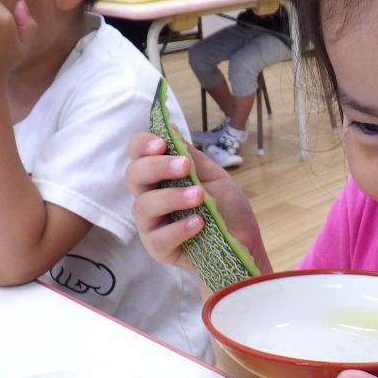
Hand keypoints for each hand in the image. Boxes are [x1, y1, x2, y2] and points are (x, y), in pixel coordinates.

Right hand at [124, 132, 268, 272]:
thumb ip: (191, 157)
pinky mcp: (159, 249)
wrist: (244, 241)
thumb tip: (169, 127)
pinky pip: (159, 238)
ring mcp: (151, 224)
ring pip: (143, 206)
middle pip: (134, 175)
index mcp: (159, 177)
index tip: (161, 143)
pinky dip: (179, 228)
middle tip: (184, 167)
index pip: (137, 155)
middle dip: (157, 167)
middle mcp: (149, 197)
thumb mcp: (214, 177)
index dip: (142, 145)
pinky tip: (198, 222)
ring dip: (172, 197)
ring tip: (199, 196)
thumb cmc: (226, 207)